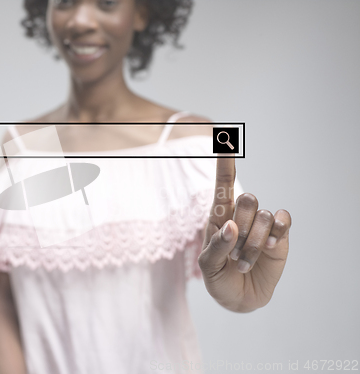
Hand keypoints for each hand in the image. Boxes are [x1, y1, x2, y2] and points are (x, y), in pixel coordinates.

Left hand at [198, 156, 291, 312]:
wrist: (240, 298)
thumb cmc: (218, 278)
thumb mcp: (208, 266)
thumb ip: (216, 246)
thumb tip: (230, 226)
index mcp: (218, 217)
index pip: (223, 185)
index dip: (226, 164)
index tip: (227, 140)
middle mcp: (240, 216)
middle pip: (246, 199)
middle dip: (242, 227)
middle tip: (234, 252)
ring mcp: (261, 224)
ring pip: (264, 215)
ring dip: (254, 244)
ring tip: (245, 260)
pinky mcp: (279, 235)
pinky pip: (283, 219)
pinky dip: (277, 232)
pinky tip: (270, 247)